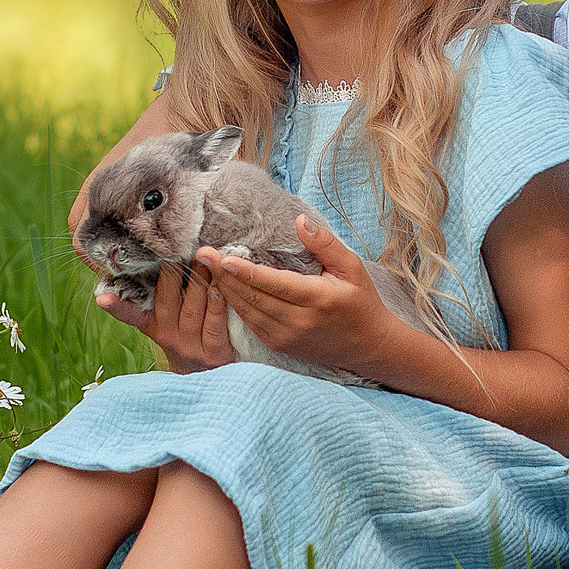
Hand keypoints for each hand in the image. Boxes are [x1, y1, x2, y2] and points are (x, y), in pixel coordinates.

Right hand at [99, 262, 235, 373]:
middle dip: (172, 274)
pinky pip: (214, 325)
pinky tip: (219, 288)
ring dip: (199, 283)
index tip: (102, 298)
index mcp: (152, 324)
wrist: (209, 371)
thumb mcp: (165, 316)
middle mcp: (168, 336)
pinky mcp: (214, 352)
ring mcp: (191, 346)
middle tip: (177, 250)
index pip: (129, 314)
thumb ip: (156, 289)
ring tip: (204, 259)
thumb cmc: (187, 331)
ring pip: (192, 310)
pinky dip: (216, 305)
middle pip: (167, 302)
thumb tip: (137, 253)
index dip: (116, 306)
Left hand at [200, 216, 405, 378]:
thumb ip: (325, 244)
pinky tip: (222, 288)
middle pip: (252, 297)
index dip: (243, 271)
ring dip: (224, 290)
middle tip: (200, 255)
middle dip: (223, 276)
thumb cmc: (361, 303)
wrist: (368, 347)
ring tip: (204, 268)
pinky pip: (250, 323)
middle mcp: (297, 322)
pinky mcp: (279, 345)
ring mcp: (286, 337)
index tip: (219, 256)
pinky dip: (234, 305)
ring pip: (246, 311)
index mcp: (316, 299)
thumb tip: (300, 221)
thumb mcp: (352, 268)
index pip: (272, 283)